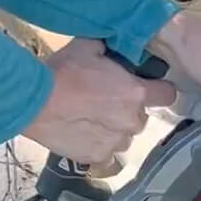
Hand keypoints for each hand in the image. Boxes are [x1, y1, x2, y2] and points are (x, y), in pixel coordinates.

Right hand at [22, 37, 174, 163]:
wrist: (33, 101)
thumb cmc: (63, 71)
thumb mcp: (89, 46)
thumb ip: (111, 48)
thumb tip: (118, 42)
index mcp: (137, 93)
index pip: (167, 94)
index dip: (158, 89)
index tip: (147, 87)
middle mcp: (132, 121)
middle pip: (142, 116)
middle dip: (128, 110)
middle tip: (105, 101)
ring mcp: (116, 143)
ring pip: (124, 137)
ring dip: (114, 130)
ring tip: (90, 119)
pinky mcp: (97, 157)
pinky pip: (106, 154)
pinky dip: (97, 146)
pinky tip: (82, 134)